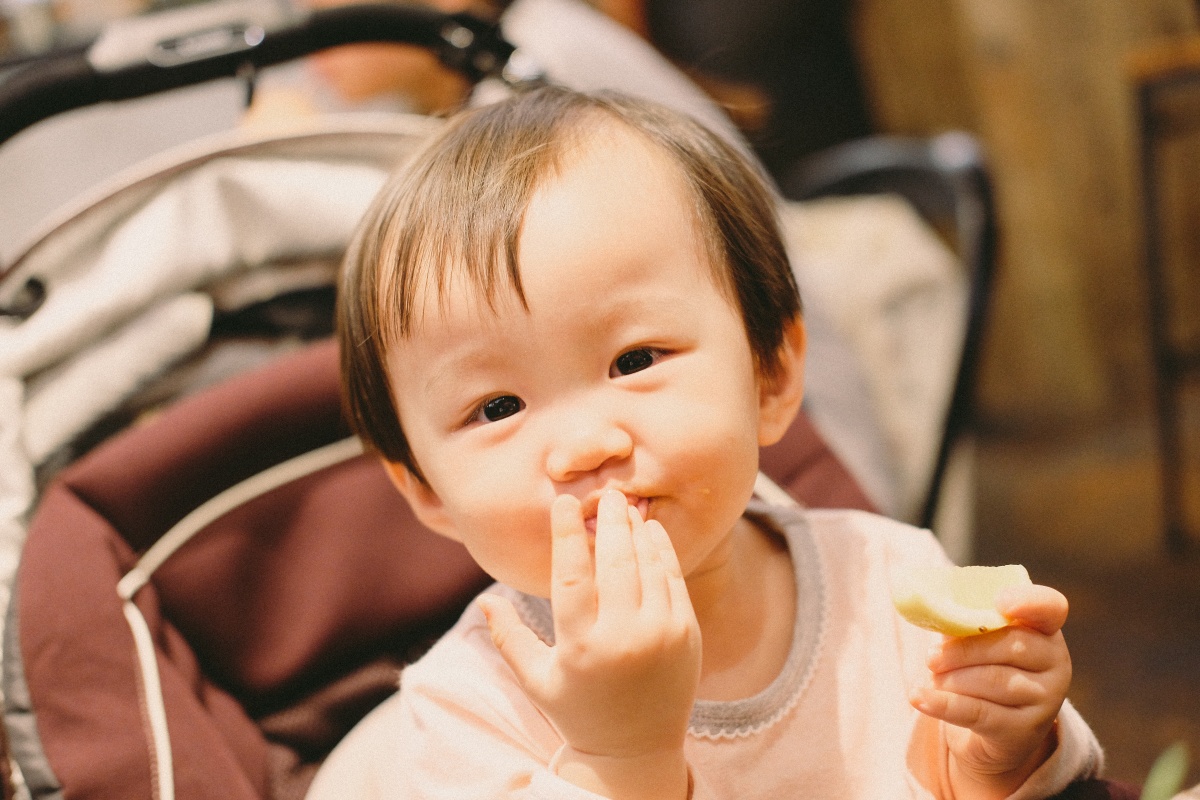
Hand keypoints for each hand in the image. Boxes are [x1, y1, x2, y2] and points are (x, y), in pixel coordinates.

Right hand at [478, 490, 701, 798]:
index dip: (567, 534)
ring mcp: (661, 633)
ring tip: (626, 505)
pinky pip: (674, 579)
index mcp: (580, 645)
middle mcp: (623, 636)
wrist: (636, 751)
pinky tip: (651, 531)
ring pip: (648, 564)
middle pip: (616, 560)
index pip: (572, 574)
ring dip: (636, 530)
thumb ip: (510, 638)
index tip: (564, 503)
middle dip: (610, 520)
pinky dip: (662, 551)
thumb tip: (483, 599)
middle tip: (604, 493)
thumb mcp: (537, 680)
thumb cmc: (578, 712)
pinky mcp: (686, 633)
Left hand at [910, 583, 1071, 799]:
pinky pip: (979, 713)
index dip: (1028, 601)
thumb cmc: (983, 667)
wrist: (995, 729)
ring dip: (952, 678)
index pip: (1049, 607)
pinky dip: (944, 704)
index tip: (1000, 601)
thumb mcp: (976, 639)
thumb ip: (962, 619)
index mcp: (1044, 628)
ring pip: (993, 680)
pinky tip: (918, 697)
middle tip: (930, 657)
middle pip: (1010, 646)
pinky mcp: (1025, 730)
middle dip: (962, 650)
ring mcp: (1046, 699)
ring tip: (933, 678)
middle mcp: (1055, 662)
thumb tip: (924, 605)